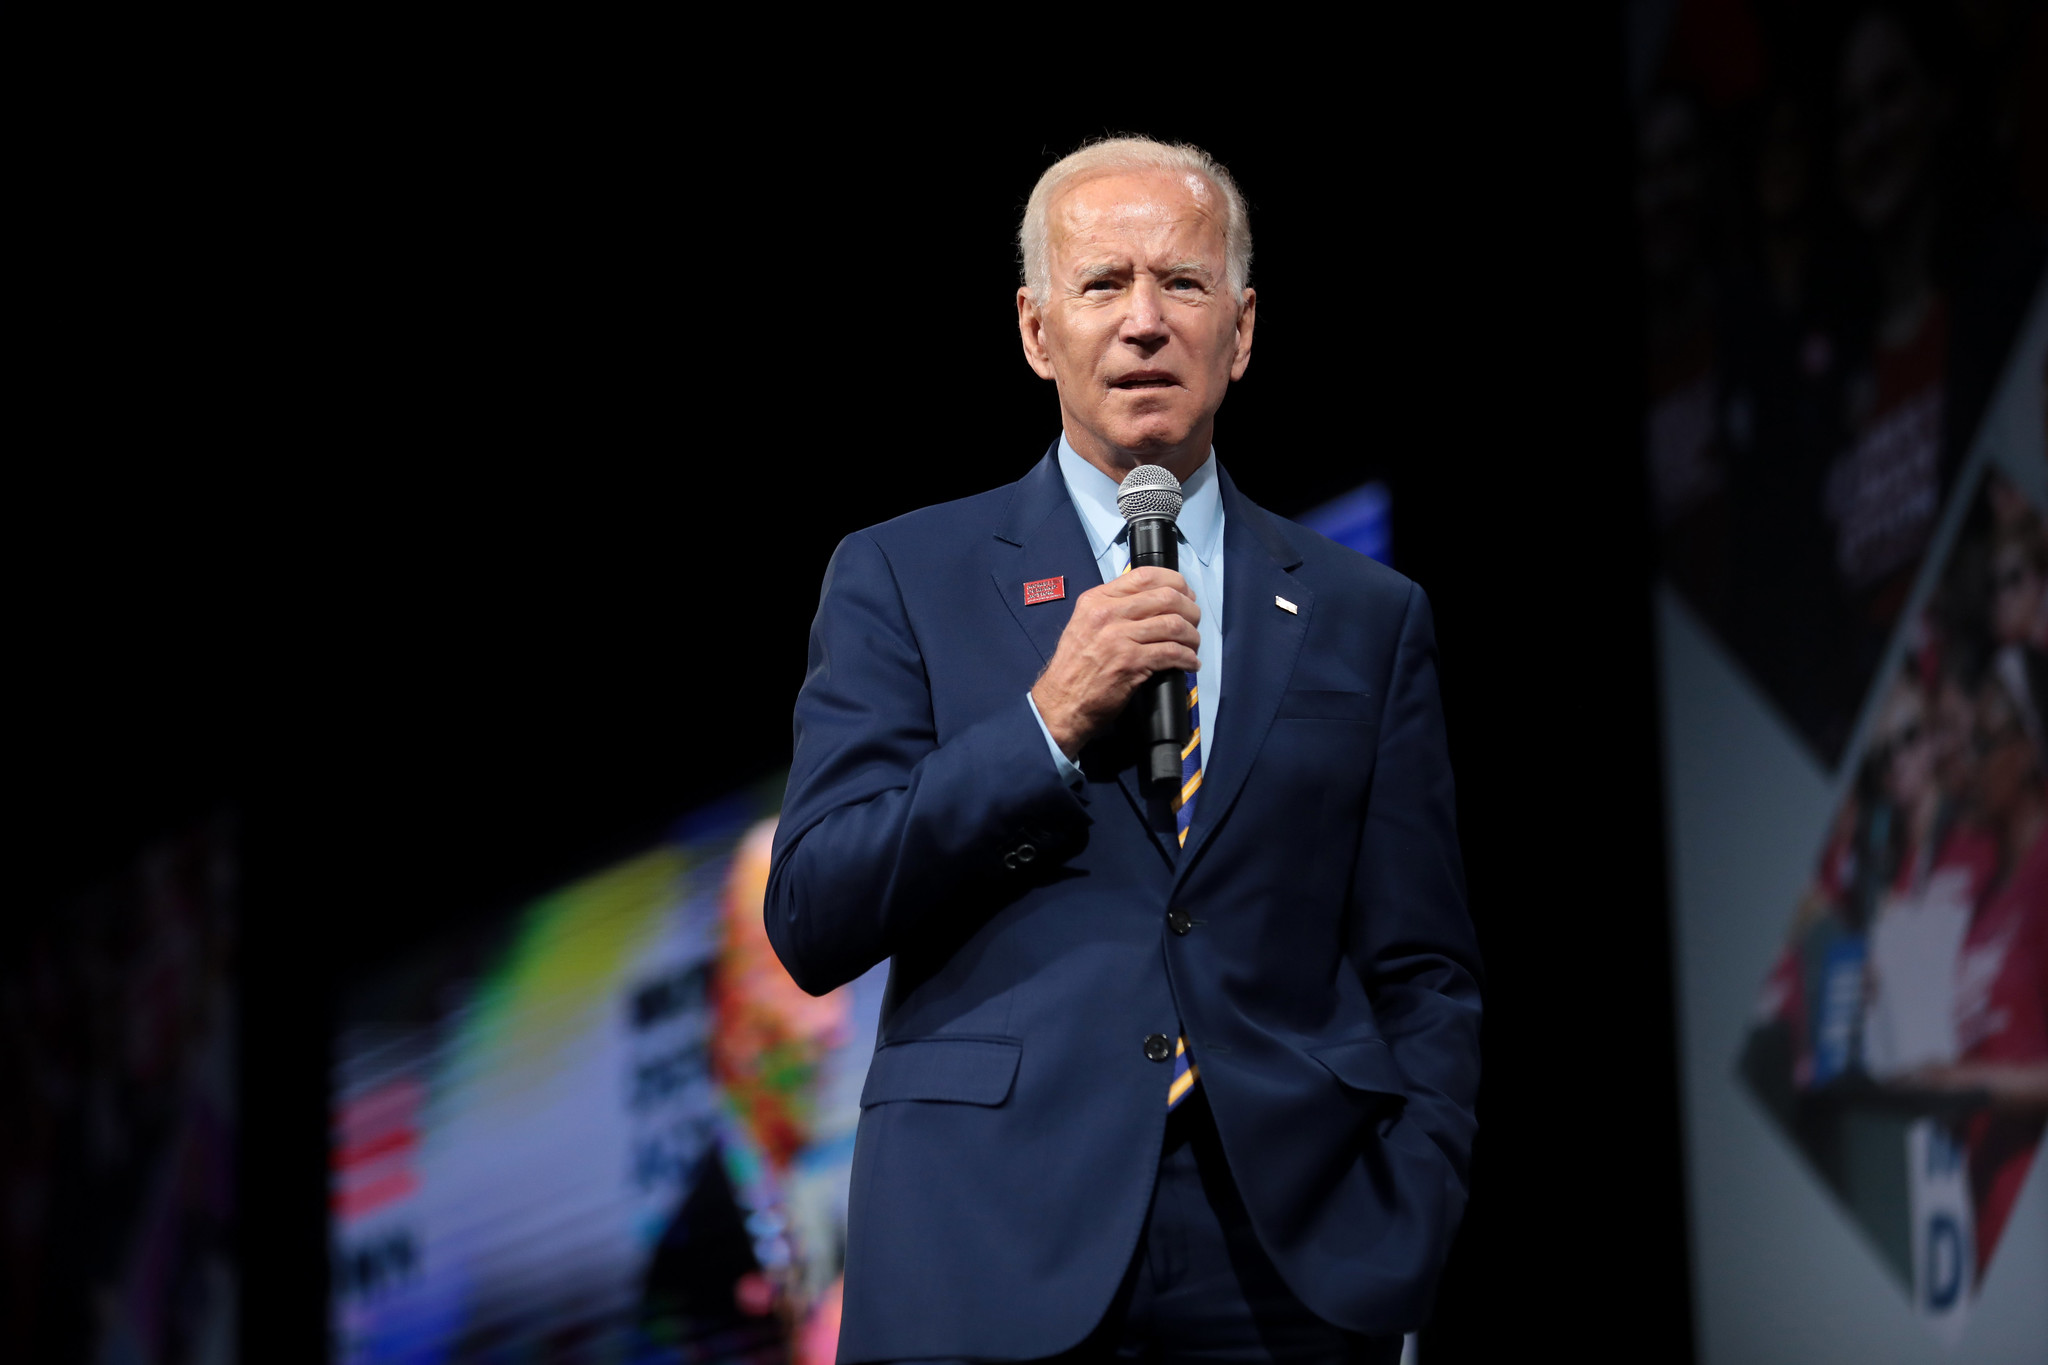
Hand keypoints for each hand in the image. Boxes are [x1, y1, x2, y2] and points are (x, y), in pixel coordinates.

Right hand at [1031, 567, 1200, 759]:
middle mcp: (1107, 613)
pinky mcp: (1130, 663)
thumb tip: (1152, 601)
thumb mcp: (1085, 624)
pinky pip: (1172, 652)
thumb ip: (1113, 609)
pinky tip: (1190, 664)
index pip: (1145, 575)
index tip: (1185, 595)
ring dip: (1192, 636)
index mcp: (1097, 599)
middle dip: (1190, 610)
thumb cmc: (1075, 668)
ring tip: (1193, 646)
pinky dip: (1188, 658)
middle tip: (1194, 622)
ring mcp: (1119, 637)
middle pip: (1166, 597)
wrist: (1060, 703)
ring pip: (1173, 624)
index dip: (1175, 582)